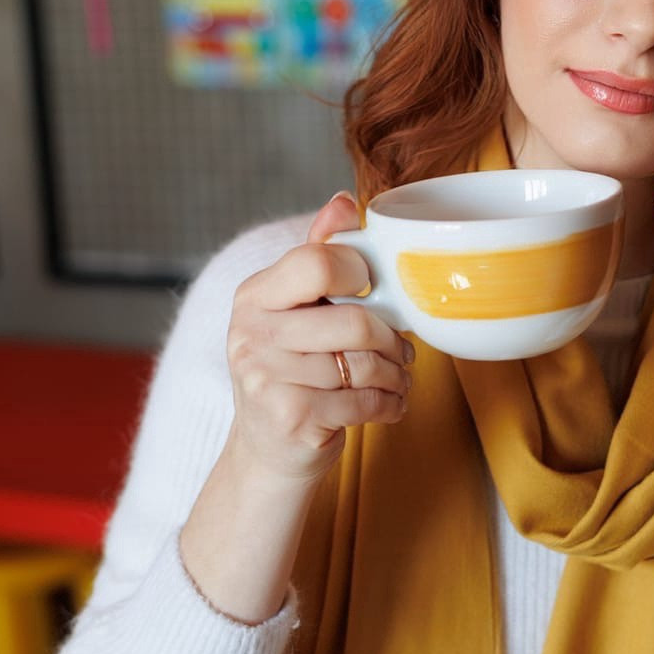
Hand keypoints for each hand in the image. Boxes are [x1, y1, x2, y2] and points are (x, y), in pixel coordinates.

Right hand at [226, 191, 412, 483]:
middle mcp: (251, 334)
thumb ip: (318, 256)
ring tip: (398, 378)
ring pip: (364, 366)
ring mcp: (267, 378)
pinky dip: (390, 404)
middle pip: (354, 321)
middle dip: (392, 339)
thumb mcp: (293, 311)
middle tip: (402, 349)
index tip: (372, 292)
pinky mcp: (290, 418)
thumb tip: (343, 201)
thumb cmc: (289, 372)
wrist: (265, 452)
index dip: (360, 274)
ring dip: (396, 375)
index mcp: (254, 295)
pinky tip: (389, 404)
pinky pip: (364, 402)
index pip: (318, 262)